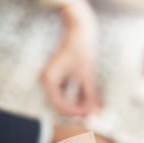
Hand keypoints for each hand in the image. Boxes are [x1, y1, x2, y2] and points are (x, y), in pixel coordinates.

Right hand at [41, 0, 100, 116]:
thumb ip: (91, 96)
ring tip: (92, 107)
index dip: (75, 112)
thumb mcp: (88, 74)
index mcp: (49, 80)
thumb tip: (96, 113)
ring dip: (77, 106)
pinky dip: (77, 98)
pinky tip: (88, 100)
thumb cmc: (82, 47)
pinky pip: (66, 93)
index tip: (90, 113)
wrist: (80, 28)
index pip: (60, 105)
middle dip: (76, 111)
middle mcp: (47, 80)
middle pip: (60, 105)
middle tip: (92, 114)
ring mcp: (52, 79)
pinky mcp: (59, 77)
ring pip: (63, 101)